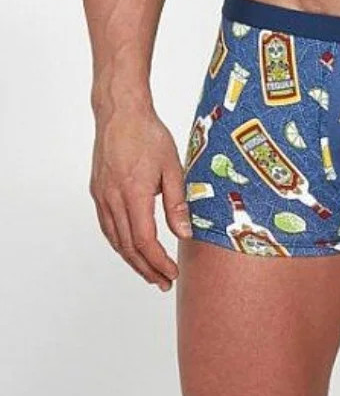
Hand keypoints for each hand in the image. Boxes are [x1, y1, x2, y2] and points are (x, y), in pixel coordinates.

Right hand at [90, 106, 190, 289]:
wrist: (120, 112)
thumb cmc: (148, 134)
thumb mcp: (172, 166)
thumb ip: (177, 201)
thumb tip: (184, 233)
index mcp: (133, 193)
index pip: (144, 241)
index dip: (158, 262)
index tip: (172, 273)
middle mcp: (113, 199)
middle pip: (127, 247)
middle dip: (147, 269)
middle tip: (164, 282)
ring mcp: (102, 196)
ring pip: (114, 239)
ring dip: (132, 260)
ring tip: (150, 272)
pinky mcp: (98, 191)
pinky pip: (107, 226)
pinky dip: (119, 243)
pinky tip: (130, 248)